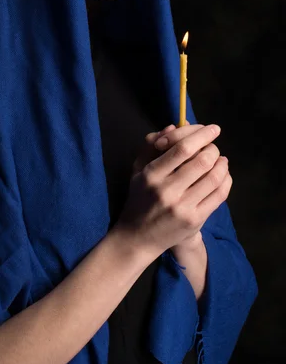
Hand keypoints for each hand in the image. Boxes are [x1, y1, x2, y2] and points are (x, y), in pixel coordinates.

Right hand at [112, 122, 231, 262]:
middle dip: (213, 148)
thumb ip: (152, 145)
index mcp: (152, 174)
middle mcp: (168, 190)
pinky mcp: (195, 220)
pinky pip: (219, 195)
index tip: (213, 128)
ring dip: (222, 163)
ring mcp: (183, 207)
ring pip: (214, 177)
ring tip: (220, 159)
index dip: (202, 135)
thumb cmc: (139, 197)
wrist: (138, 237)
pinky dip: (226, 180)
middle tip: (213, 146)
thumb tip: (174, 126)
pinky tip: (223, 174)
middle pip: (202, 161)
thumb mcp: (138, 169)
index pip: (182, 148)